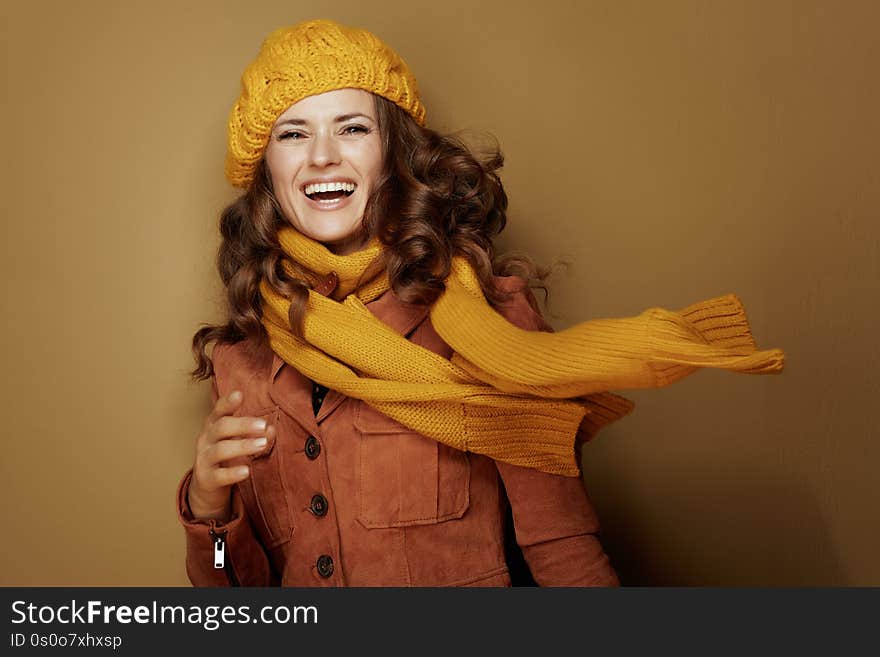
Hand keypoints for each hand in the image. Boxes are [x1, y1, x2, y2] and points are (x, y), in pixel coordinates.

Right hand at [186, 390, 273, 521]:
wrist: (206, 486)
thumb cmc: (225, 457)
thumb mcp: (237, 441)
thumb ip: (253, 433)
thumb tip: (271, 428)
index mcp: (213, 426)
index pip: (218, 411)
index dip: (227, 402)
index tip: (239, 394)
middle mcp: (205, 440)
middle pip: (221, 427)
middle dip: (243, 425)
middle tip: (263, 425)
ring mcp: (203, 459)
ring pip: (220, 450)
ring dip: (243, 446)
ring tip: (262, 444)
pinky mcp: (205, 479)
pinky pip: (219, 475)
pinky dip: (233, 473)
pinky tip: (246, 470)